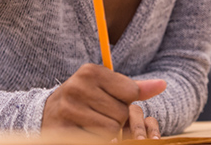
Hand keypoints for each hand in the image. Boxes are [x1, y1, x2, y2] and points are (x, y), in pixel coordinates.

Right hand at [41, 64, 165, 138]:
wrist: (48, 112)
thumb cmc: (86, 98)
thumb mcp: (107, 87)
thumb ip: (135, 88)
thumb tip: (163, 85)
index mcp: (91, 71)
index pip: (131, 92)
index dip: (125, 101)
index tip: (109, 99)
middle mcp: (77, 87)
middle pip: (121, 114)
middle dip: (115, 119)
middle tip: (98, 114)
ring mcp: (68, 109)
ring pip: (110, 130)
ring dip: (106, 132)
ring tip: (91, 123)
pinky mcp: (62, 130)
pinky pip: (96, 140)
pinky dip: (94, 139)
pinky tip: (83, 131)